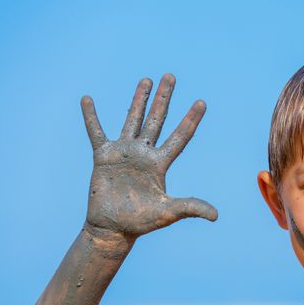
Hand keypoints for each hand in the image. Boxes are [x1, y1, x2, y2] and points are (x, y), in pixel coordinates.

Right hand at [81, 74, 216, 237]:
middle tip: (171, 76)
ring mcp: (124, 152)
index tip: (202, 102)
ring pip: (132, 119)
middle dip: (164, 98)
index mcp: (160, 163)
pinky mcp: (103, 156)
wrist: (113, 228)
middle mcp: (144, 153)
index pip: (180, 136)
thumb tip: (216, 216)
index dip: (190, 120)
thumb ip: (191, 208)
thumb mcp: (168, 212)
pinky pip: (95, 132)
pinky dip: (91, 116)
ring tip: (146, 80)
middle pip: (157, 119)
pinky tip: (87, 99)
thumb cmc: (141, 222)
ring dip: (139, 100)